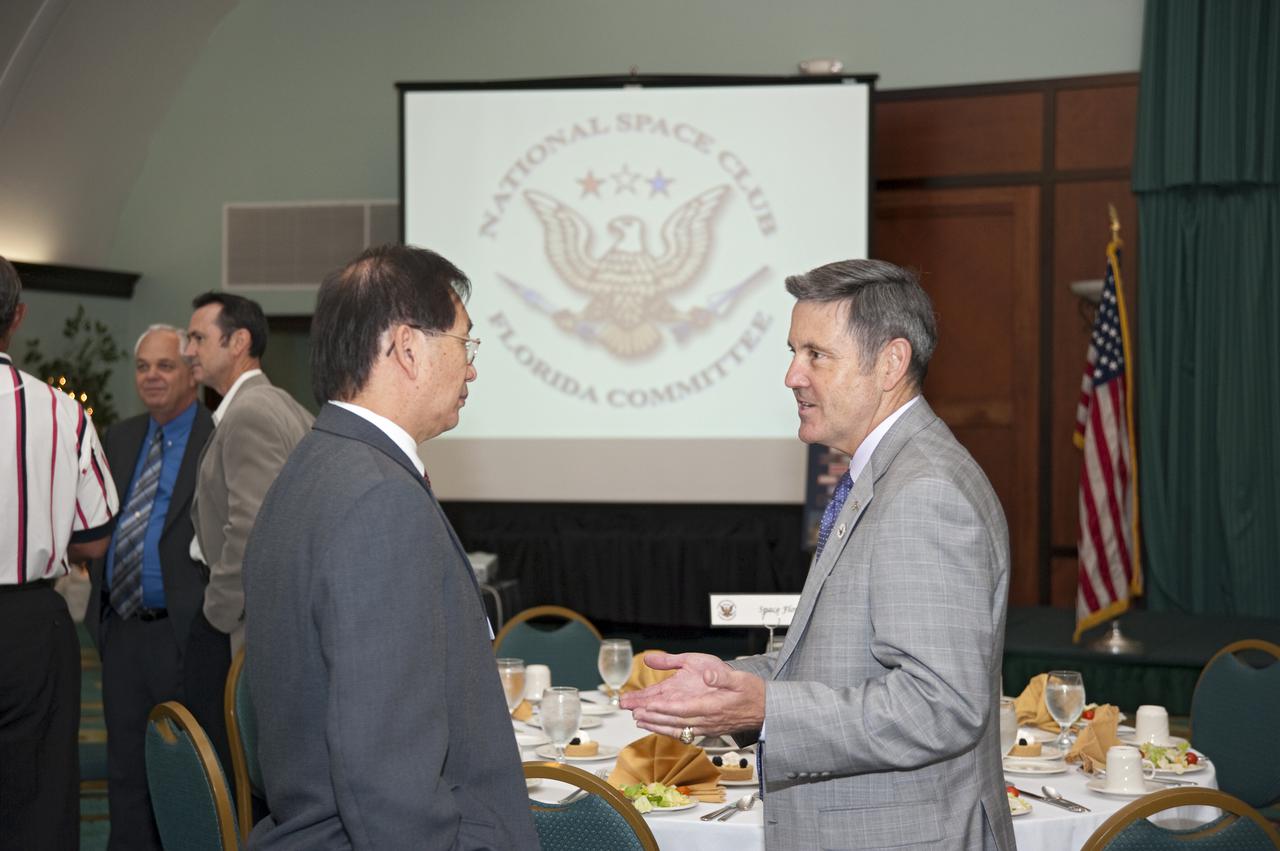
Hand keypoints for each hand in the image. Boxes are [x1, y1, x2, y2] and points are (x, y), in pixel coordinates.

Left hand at [620, 652, 764, 738]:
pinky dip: (668, 731)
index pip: (683, 709)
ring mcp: (707, 728)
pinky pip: (684, 733)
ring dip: (657, 726)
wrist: (765, 710)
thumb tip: (707, 675)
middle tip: (634, 714)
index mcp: (713, 708)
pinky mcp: (708, 730)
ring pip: (677, 729)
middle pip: (675, 722)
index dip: (664, 709)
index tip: (648, 705)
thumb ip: (722, 677)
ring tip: (639, 721)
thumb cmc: (752, 693)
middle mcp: (708, 721)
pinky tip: (658, 728)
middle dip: (653, 718)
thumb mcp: (739, 678)